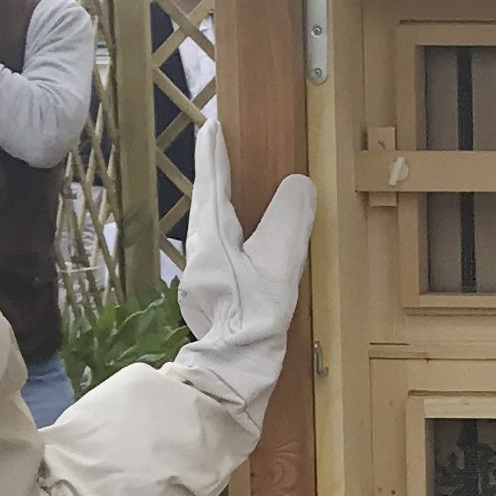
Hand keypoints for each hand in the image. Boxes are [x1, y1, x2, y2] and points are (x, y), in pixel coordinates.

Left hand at [170, 115, 314, 423]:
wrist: (232, 369)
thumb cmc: (254, 315)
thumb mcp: (279, 262)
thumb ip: (288, 220)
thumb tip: (297, 185)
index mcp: (213, 237)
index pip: (212, 183)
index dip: (213, 152)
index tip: (212, 125)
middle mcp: (198, 251)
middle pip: (205, 202)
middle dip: (212, 174)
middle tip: (217, 147)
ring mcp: (198, 275)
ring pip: (207, 227)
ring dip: (217, 202)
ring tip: (228, 187)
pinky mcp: (205, 296)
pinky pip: (214, 248)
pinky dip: (224, 231)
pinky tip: (236, 240)